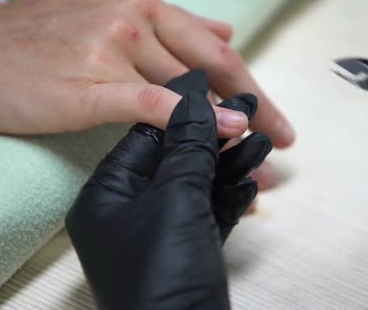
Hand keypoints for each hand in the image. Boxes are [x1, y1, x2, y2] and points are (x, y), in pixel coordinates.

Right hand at [0, 0, 293, 146]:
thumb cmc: (34, 34)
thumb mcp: (102, 7)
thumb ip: (165, 22)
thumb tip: (222, 30)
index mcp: (140, 3)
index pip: (209, 47)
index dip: (248, 82)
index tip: (271, 113)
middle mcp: (132, 19)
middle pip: (210, 67)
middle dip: (254, 104)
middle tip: (282, 137)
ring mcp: (111, 48)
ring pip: (187, 87)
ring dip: (230, 124)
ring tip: (258, 155)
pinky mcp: (87, 83)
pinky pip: (150, 100)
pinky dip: (191, 117)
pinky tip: (222, 132)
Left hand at [65, 71, 271, 308]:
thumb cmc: (163, 272)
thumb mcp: (176, 200)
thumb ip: (188, 148)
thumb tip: (198, 104)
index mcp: (104, 196)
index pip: (145, 138)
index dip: (184, 113)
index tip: (218, 94)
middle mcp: (124, 214)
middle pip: (174, 162)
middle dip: (216, 143)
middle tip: (252, 119)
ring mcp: (154, 236)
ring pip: (195, 189)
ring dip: (229, 170)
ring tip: (263, 149)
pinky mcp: (181, 255)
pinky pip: (204, 217)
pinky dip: (228, 202)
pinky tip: (252, 188)